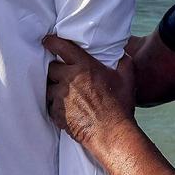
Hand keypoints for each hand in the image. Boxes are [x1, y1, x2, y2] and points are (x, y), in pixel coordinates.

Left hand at [43, 36, 135, 153]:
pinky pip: (50, 106)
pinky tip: (66, 109)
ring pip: (49, 88)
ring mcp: (61, 97)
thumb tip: (121, 53)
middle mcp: (69, 79)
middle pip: (51, 68)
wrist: (111, 133)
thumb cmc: (120, 106)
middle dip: (56, 71)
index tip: (47, 41)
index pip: (62, 48)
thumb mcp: (127, 79)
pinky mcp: (57, 113)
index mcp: (84, 66)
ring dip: (54, 89)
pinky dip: (55, 106)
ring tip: (64, 94)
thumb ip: (124, 62)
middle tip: (63, 75)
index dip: (52, 42)